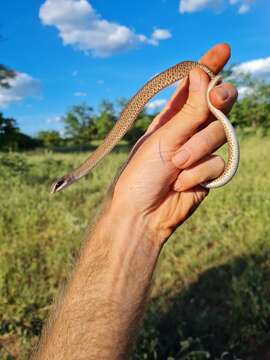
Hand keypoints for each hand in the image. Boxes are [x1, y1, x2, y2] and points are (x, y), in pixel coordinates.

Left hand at [110, 44, 237, 244]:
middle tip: (218, 98)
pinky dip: (198, 174)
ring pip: (219, 135)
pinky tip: (180, 184)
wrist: (143, 214)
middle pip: (218, 105)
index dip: (208, 67)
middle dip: (220, 100)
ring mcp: (201, 151)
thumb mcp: (164, 137)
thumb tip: (202, 73)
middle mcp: (189, 130)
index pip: (194, 86)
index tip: (222, 50)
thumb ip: (189, 110)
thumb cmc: (142, 174)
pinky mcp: (208, 173)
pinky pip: (217, 164)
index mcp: (172, 118)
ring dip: (197, 149)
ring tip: (176, 165)